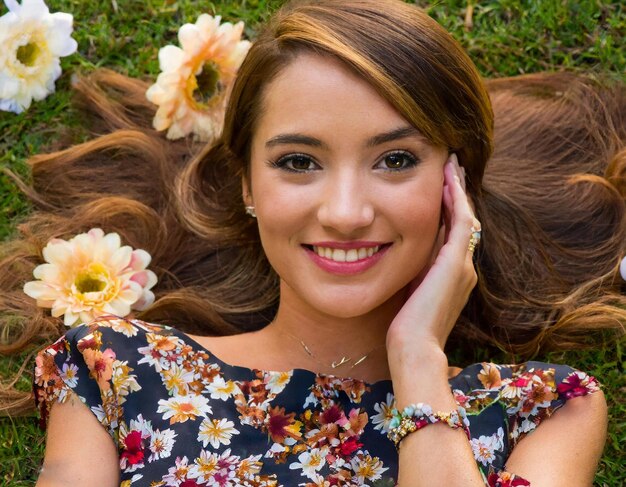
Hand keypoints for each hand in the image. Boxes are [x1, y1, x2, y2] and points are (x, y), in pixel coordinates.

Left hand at [386, 153, 478, 363]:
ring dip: (458, 189)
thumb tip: (401, 248)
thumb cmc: (407, 325)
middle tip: (451, 166)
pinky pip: (461, 222)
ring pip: (466, 216)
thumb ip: (415, 269)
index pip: (454, 231)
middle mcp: (465, 266)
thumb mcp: (411, 289)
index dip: (450, 206)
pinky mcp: (457, 263)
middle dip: (457, 192)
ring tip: (451, 165)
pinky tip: (448, 180)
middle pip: (464, 219)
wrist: (414, 346)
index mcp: (453, 273)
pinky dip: (456, 199)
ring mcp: (464, 264)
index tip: (441, 185)